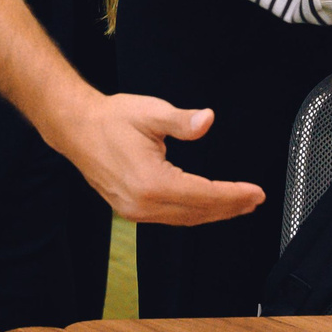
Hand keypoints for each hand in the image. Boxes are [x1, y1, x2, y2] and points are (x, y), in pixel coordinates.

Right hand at [50, 91, 265, 225]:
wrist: (76, 128)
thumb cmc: (111, 119)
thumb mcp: (151, 113)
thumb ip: (182, 121)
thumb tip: (207, 120)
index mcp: (150, 182)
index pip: (203, 195)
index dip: (233, 195)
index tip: (255, 193)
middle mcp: (142, 204)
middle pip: (197, 212)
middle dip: (230, 207)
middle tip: (255, 200)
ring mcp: (134, 210)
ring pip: (184, 219)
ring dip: (214, 213)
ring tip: (239, 205)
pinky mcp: (130, 209)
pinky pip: (170, 218)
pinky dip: (194, 214)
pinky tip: (207, 207)